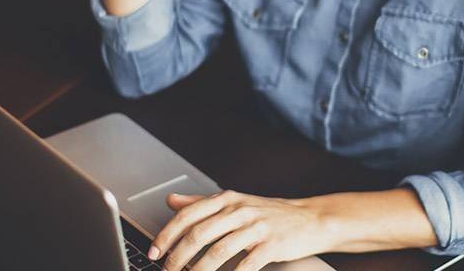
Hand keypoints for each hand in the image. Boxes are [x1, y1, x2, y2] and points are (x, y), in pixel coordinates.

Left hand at [148, 190, 334, 270]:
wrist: (310, 219)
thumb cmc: (269, 214)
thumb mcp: (235, 202)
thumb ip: (201, 203)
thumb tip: (171, 201)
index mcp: (226, 199)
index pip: (188, 215)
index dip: (167, 235)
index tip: (154, 251)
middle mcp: (239, 210)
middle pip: (199, 234)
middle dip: (177, 257)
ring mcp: (256, 227)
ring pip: (217, 251)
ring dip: (198, 270)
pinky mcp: (271, 245)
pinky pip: (245, 265)